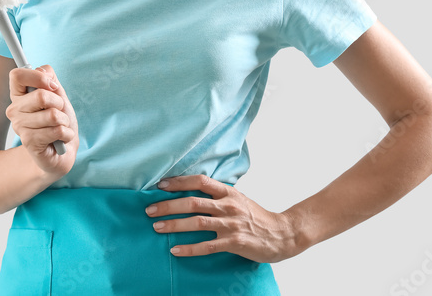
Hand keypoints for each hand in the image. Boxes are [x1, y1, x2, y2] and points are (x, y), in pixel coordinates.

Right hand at [7, 64, 77, 177]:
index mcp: (19, 95)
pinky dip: (66, 134)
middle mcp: (14, 110)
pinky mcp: (29, 142)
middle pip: (41, 95)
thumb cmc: (59, 121)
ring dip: (64, 121)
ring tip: (59, 127)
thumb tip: (43, 72)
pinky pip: (57, 130)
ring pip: (52, 115)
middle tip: (59, 113)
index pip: (17, 75)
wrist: (63, 151)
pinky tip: (60, 139)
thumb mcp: (58, 95)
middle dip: (59, 104)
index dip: (38, 77)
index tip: (52, 86)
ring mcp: (19, 127)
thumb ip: (50, 79)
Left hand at [146, 175, 298, 263]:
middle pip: (192, 202)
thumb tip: (192, 192)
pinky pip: (207, 246)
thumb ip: (218, 195)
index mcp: (228, 192)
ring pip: (197, 223)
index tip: (160, 185)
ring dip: (174, 225)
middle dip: (168, 205)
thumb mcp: (238, 199)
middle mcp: (228, 206)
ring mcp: (231, 224)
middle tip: (149, 210)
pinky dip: (189, 248)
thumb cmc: (256, 216)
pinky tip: (175, 250)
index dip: (178, 182)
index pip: (199, 181)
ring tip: (157, 227)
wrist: (282, 234)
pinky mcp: (234, 242)